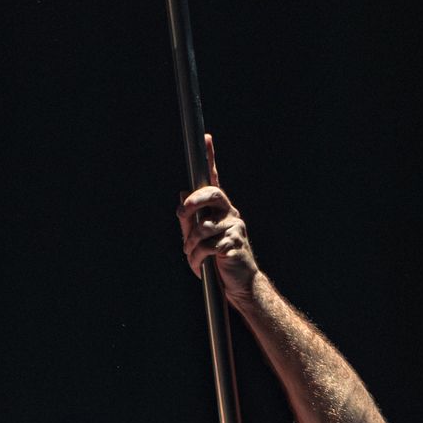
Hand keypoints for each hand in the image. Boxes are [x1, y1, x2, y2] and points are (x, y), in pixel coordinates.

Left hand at [178, 133, 257, 297]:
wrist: (240, 284)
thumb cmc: (218, 261)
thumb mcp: (200, 238)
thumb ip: (190, 219)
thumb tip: (182, 194)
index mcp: (221, 211)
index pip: (215, 181)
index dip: (211, 159)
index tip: (207, 137)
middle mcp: (230, 215)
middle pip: (212, 194)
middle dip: (193, 202)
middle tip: (182, 213)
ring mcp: (234, 229)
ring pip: (202, 227)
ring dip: (190, 245)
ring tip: (191, 256)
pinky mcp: (233, 245)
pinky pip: (206, 246)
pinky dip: (196, 259)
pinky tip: (199, 266)